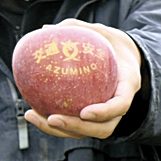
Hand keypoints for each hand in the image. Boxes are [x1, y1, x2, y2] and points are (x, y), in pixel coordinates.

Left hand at [24, 20, 143, 138]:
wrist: (125, 59)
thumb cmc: (112, 44)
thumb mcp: (101, 32)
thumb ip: (77, 28)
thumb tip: (46, 29)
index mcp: (127, 85)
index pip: (120, 105)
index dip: (104, 112)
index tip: (84, 112)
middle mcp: (120, 106)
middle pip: (103, 128)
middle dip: (77, 127)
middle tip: (52, 118)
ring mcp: (108, 116)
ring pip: (88, 132)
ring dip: (61, 130)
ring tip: (34, 117)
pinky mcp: (94, 119)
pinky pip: (77, 127)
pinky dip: (56, 125)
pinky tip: (33, 113)